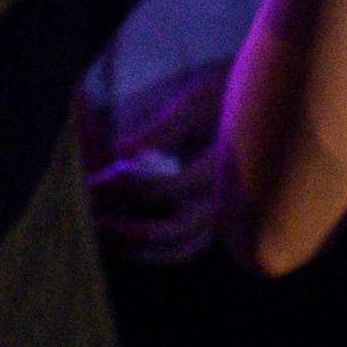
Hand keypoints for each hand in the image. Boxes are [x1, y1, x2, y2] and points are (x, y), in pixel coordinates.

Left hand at [88, 60, 236, 265]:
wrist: (260, 108)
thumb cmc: (225, 96)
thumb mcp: (197, 98)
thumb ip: (162, 128)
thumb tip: (122, 152)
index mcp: (227, 165)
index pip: (172, 187)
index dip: (131, 186)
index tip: (100, 177)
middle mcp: (227, 200)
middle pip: (171, 232)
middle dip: (122, 228)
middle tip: (86, 213)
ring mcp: (220, 217)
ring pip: (175, 249)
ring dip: (131, 247)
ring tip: (95, 230)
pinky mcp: (211, 224)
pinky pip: (180, 249)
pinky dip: (147, 250)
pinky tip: (116, 236)